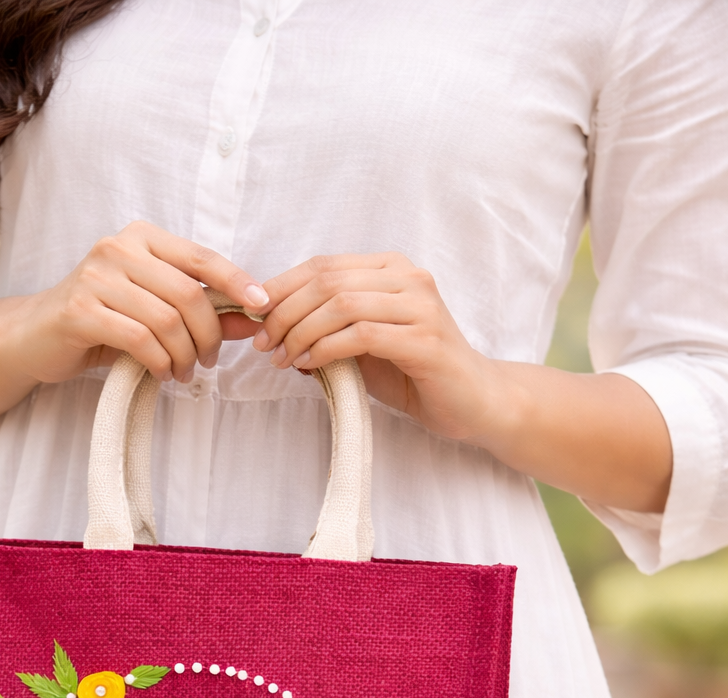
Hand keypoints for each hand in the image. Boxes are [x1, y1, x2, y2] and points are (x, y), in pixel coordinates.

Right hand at [0, 220, 270, 387]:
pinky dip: (160, 362)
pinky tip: (162, 374)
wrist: (35, 337)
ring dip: (184, 356)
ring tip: (184, 373)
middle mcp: (118, 248)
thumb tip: (254, 319)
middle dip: (209, 335)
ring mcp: (96, 276)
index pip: (201, 257)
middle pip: (188, 294)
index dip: (237, 282)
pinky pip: (139, 339)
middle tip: (209, 362)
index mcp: (142, 238)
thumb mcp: (156, 312)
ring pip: (166, 320)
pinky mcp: (80, 309)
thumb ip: (203, 312)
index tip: (262, 306)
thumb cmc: (102, 322)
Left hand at [251, 251, 497, 440]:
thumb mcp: (363, 348)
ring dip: (301, 332)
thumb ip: (328, 331)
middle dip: (285, 312)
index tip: (255, 317)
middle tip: (263, 343)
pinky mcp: (424, 340)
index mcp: (391, 269)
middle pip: (328, 281)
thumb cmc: (415, 373)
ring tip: (282, 358)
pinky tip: (310, 364)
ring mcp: (420, 306)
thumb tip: (275, 330)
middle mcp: (409, 277)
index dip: (282, 287)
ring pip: (341, 304)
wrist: (472, 402)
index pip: (324, 265)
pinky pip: (362, 335)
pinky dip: (327, 348)